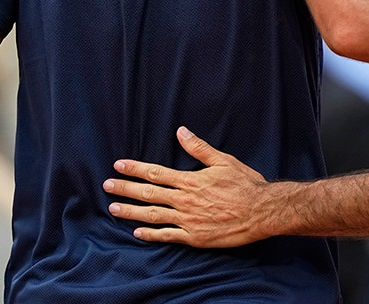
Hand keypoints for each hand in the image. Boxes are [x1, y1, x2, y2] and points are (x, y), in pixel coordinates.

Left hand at [104, 127, 275, 247]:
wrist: (262, 212)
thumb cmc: (246, 184)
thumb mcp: (224, 161)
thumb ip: (199, 148)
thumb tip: (181, 132)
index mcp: (190, 180)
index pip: (155, 173)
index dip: (135, 169)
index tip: (118, 165)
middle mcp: (185, 200)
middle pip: (148, 193)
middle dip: (125, 189)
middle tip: (107, 186)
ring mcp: (188, 220)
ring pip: (152, 215)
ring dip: (131, 211)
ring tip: (113, 208)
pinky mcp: (194, 237)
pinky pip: (167, 236)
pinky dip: (151, 234)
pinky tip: (137, 233)